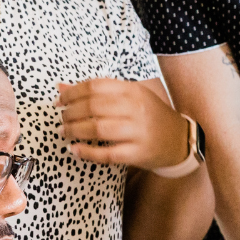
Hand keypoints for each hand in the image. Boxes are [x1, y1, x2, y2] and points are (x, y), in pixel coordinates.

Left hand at [57, 78, 189, 169]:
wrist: (179, 140)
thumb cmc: (150, 116)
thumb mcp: (129, 97)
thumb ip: (97, 92)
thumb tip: (60, 87)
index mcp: (132, 90)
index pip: (95, 86)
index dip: (72, 92)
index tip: (60, 100)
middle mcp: (135, 108)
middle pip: (93, 106)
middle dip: (70, 113)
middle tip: (62, 118)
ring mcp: (137, 131)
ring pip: (97, 129)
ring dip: (74, 131)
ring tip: (65, 132)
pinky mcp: (137, 153)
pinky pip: (107, 154)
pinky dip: (86, 152)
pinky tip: (75, 150)